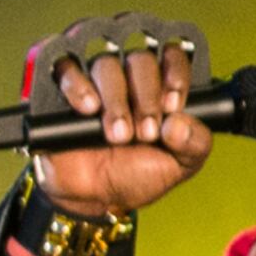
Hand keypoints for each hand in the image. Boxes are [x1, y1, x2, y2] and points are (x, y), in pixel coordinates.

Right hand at [22, 12, 214, 219]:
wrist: (92, 198)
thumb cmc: (134, 174)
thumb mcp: (179, 165)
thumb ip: (195, 143)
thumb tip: (179, 122)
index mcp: (160, 89)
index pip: (172, 57)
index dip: (175, 76)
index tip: (172, 107)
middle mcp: (129, 79)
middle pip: (140, 59)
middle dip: (146, 96)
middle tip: (145, 132)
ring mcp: (94, 82)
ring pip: (105, 64)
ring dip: (116, 99)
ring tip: (118, 134)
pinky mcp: (61, 90)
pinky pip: (65, 69)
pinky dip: (78, 85)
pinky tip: (88, 108)